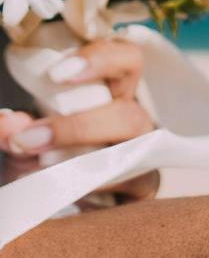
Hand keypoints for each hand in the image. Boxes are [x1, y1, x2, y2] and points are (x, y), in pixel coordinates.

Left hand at [0, 39, 158, 202]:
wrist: (50, 197)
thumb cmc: (44, 154)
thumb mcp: (23, 137)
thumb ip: (13, 128)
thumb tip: (10, 124)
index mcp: (112, 94)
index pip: (127, 61)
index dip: (102, 60)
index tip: (57, 73)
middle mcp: (134, 123)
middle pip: (130, 116)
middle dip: (78, 129)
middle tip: (28, 141)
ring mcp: (146, 158)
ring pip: (133, 157)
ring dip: (81, 166)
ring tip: (38, 172)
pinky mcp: (144, 191)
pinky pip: (129, 190)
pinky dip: (92, 193)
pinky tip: (65, 195)